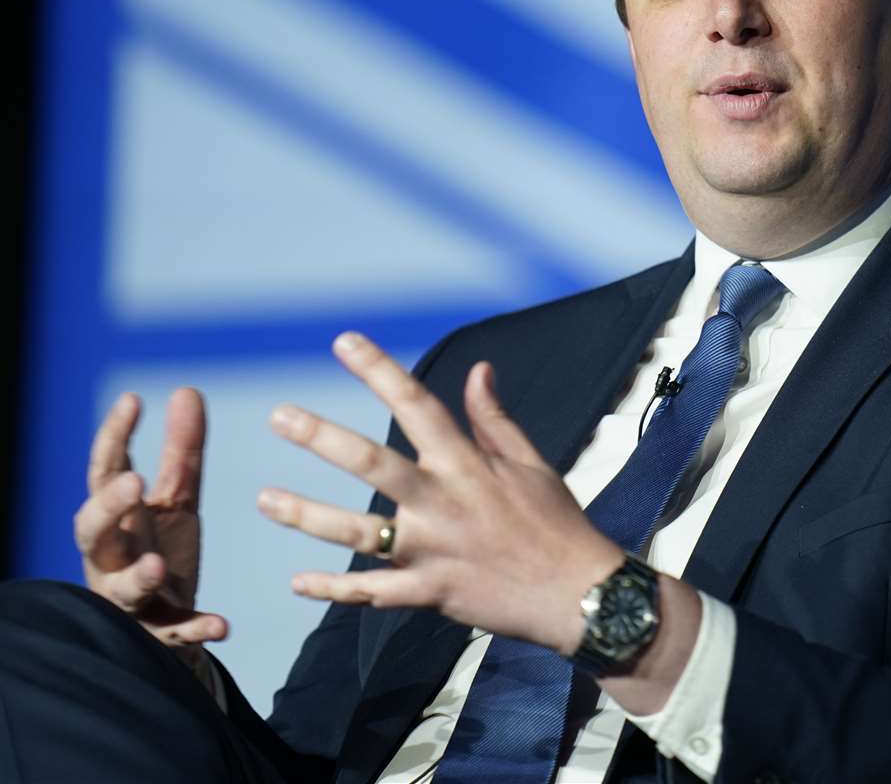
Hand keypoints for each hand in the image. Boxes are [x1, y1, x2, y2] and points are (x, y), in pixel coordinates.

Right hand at [74, 388, 227, 660]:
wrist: (166, 627)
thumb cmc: (159, 552)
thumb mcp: (175, 499)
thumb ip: (181, 451)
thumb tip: (186, 390)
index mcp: (117, 519)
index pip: (104, 472)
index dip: (113, 437)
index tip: (132, 399)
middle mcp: (112, 557)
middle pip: (91, 531)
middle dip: (107, 507)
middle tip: (133, 481)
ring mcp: (131, 598)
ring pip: (120, 589)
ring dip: (137, 576)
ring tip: (156, 564)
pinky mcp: (159, 632)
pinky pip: (172, 633)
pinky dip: (194, 630)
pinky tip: (222, 624)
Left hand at [258, 332, 622, 654]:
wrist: (576, 595)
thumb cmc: (555, 524)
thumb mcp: (531, 463)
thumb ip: (494, 419)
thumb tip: (478, 370)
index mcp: (468, 465)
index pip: (418, 406)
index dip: (379, 372)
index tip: (345, 343)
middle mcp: (443, 503)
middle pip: (373, 464)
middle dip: (323, 438)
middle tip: (281, 416)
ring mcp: (431, 550)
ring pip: (357, 532)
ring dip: (308, 515)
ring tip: (265, 499)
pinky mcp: (429, 592)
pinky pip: (371, 592)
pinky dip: (333, 590)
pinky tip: (297, 582)